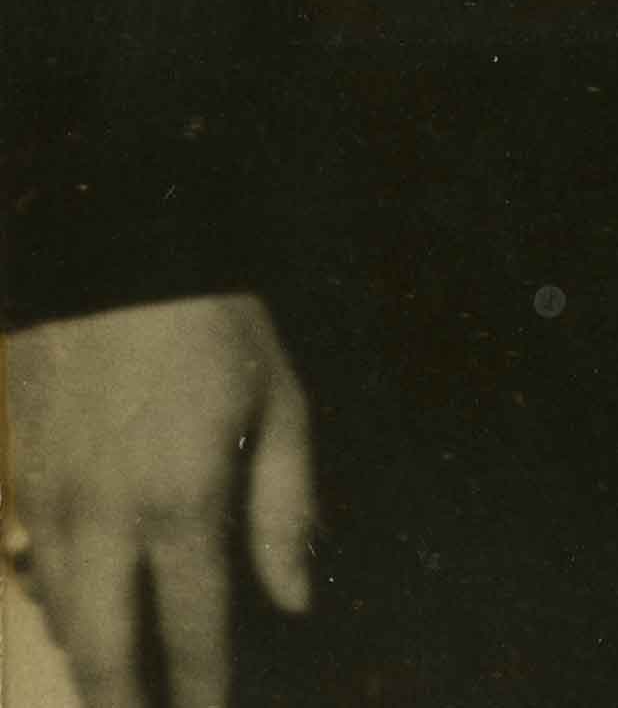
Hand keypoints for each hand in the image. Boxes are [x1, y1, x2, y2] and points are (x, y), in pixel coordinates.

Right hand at [3, 296, 314, 707]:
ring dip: (89, 665)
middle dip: (125, 706)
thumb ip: (285, 507)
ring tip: (120, 689)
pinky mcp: (21, 478)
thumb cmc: (216, 322)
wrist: (121, 251)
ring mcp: (53, 502)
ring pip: (58, 619)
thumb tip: (294, 597)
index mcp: (182, 502)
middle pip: (105, 654)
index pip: (192, 632)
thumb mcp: (279, 400)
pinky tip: (81, 615)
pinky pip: (30, 571)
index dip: (201, 691)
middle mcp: (107, 520)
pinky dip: (55, 607)